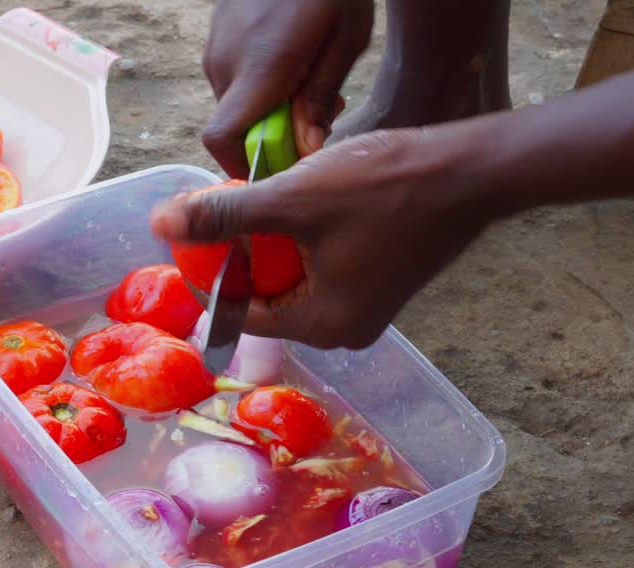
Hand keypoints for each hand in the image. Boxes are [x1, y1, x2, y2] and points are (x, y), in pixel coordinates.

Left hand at [151, 125, 501, 348]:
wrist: (472, 171)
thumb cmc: (385, 188)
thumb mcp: (293, 199)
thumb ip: (225, 215)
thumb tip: (161, 224)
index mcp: (323, 326)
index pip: (239, 312)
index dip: (207, 272)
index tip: (188, 233)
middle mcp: (345, 330)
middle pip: (266, 298)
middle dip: (237, 257)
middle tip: (213, 211)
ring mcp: (367, 307)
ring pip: (294, 280)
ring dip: (268, 245)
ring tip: (249, 200)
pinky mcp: (381, 282)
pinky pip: (321, 269)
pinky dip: (300, 242)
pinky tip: (291, 203)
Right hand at [203, 0, 372, 176]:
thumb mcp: (344, 44)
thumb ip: (320, 100)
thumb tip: (305, 150)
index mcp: (259, 69)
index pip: (222, 138)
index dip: (241, 165)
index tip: (275, 170)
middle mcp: (225, 62)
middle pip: (235, 125)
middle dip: (270, 135)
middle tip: (316, 119)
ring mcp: (216, 47)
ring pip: (235, 102)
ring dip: (266, 108)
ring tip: (308, 83)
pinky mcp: (217, 36)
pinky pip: (232, 76)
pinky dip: (258, 84)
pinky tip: (291, 63)